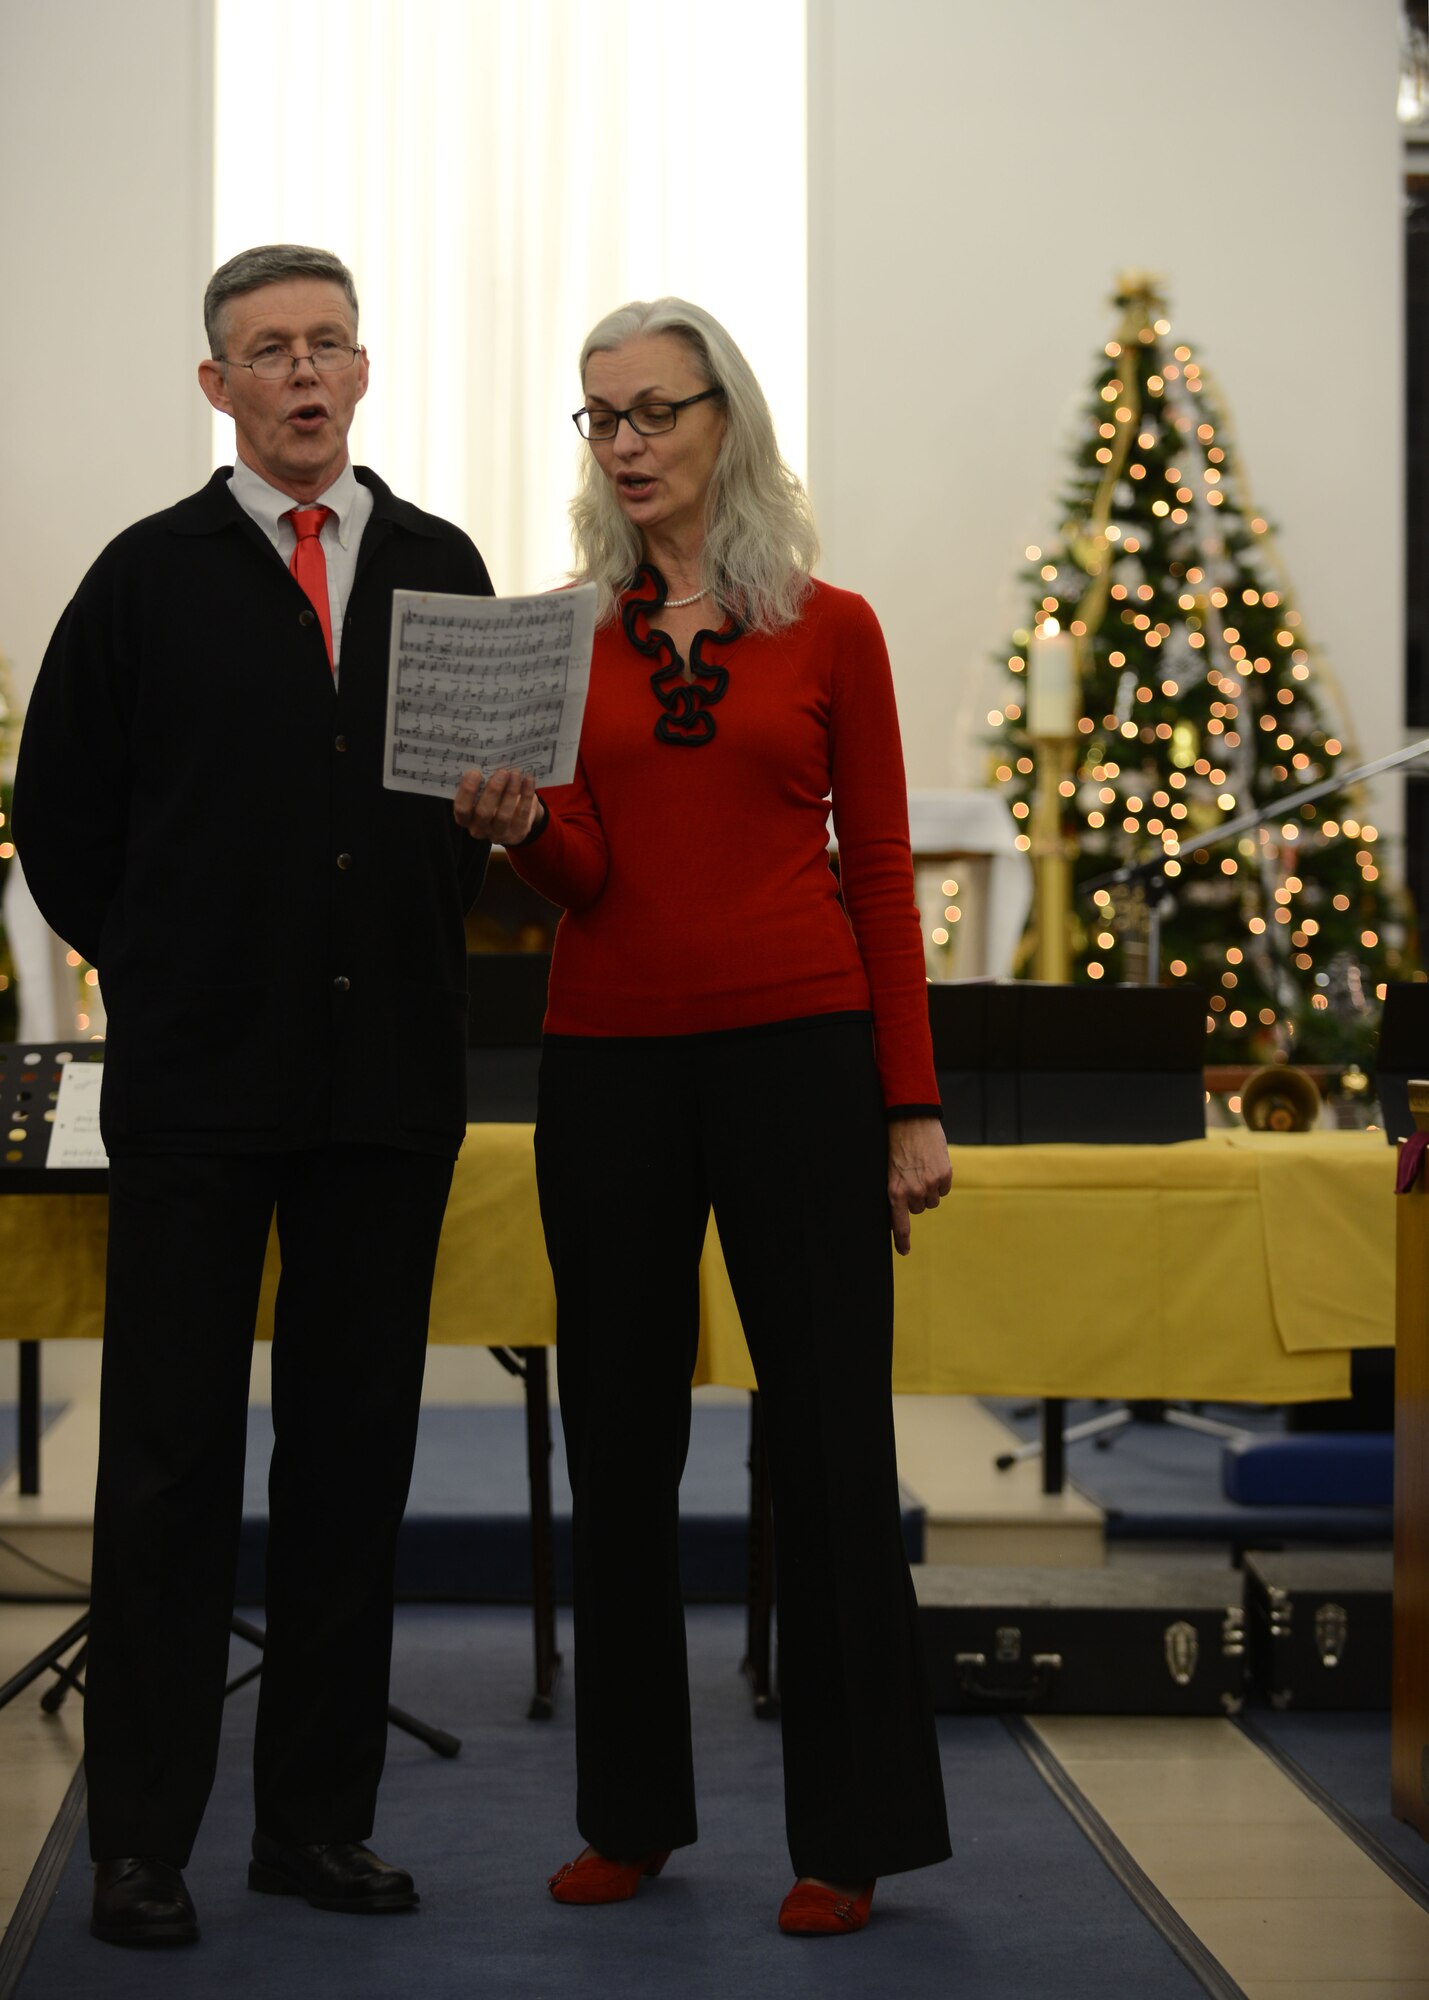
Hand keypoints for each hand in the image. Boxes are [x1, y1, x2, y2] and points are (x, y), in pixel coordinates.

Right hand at [453, 767, 543, 845]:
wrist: (514, 815)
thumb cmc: (493, 798)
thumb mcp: (483, 792)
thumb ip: (482, 781)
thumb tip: (488, 760)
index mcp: (465, 818)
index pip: (462, 808)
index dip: (467, 791)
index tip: (475, 772)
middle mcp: (479, 829)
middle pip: (483, 813)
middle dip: (493, 790)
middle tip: (502, 772)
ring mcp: (498, 834)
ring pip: (504, 815)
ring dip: (511, 792)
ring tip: (516, 773)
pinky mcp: (517, 833)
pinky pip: (522, 814)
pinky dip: (526, 795)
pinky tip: (528, 780)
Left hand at [887, 1115, 951, 1257]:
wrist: (912, 1120)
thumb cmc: (898, 1143)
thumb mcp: (890, 1170)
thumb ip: (898, 1190)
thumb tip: (905, 1207)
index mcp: (894, 1191)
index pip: (899, 1223)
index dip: (902, 1240)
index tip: (904, 1251)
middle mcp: (913, 1191)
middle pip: (919, 1209)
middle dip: (917, 1197)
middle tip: (912, 1177)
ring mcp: (930, 1185)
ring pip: (933, 1201)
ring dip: (930, 1190)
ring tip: (922, 1169)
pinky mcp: (944, 1176)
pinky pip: (944, 1190)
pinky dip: (941, 1182)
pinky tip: (933, 1166)